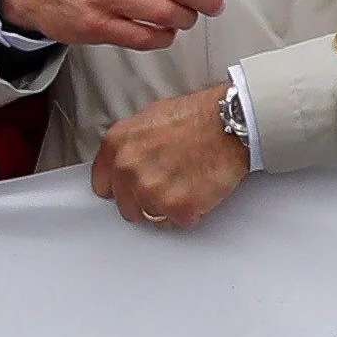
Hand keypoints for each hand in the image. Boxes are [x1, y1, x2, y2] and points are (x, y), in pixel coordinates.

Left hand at [92, 88, 253, 231]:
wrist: (233, 123)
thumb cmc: (199, 116)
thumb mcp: (150, 118)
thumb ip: (131, 145)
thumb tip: (129, 163)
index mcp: (117, 145)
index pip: (103, 185)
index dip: (123, 188)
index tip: (134, 189)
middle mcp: (127, 169)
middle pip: (127, 207)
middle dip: (147, 201)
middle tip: (171, 187)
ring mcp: (151, 190)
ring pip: (153, 217)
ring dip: (170, 208)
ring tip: (190, 187)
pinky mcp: (178, 207)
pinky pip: (181, 221)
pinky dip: (194, 212)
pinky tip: (203, 191)